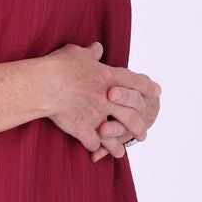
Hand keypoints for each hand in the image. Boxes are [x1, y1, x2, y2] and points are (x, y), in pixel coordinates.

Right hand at [42, 40, 157, 159]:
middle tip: (143, 134)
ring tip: (121, 153)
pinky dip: (95, 148)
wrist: (44, 85)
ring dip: (118, 144)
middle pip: (131, 113)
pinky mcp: (84, 128)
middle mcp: (107, 97)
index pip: (134, 81)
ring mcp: (97, 114)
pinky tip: (95, 152)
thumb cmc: (58, 66)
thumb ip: (90, 53)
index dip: (147, 86)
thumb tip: (97, 48)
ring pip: (115, 132)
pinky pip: (94, 142)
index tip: (157, 91)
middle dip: (139, 125)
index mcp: (108, 76)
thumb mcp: (77, 53)